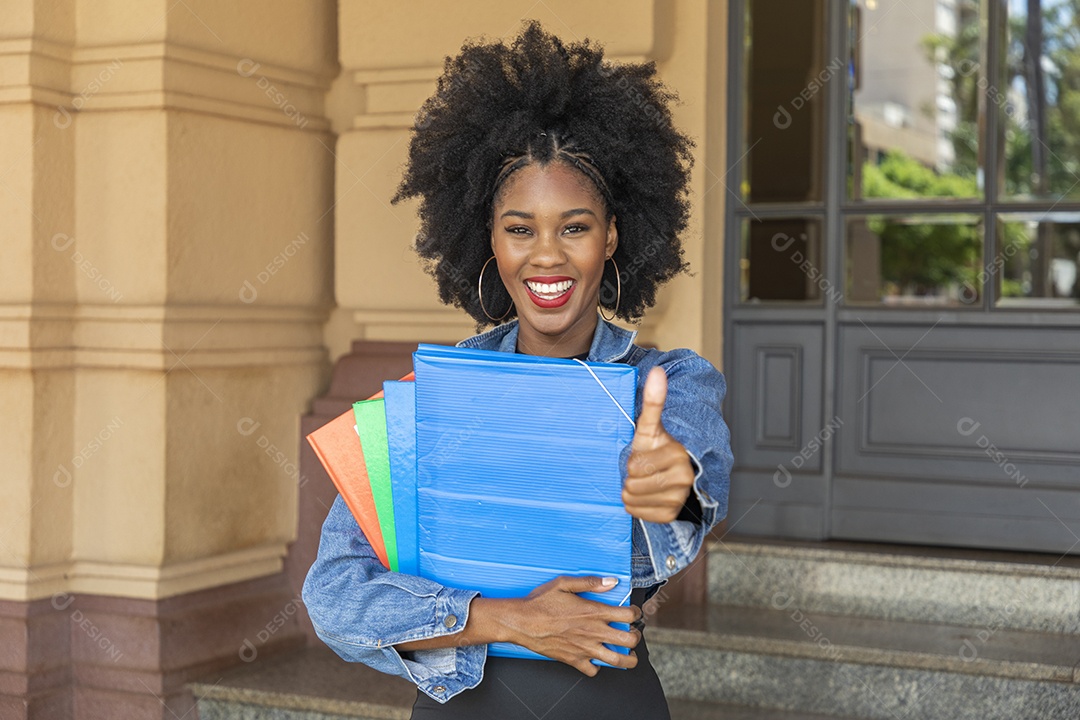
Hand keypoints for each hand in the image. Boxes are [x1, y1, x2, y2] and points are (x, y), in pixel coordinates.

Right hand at [501, 575, 641, 675]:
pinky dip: (598, 667)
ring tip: (628, 654)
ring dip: (628, 659)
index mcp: (593, 612)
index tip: (633, 612)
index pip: (628, 615)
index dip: (636, 613)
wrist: (521, 622)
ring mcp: (585, 648)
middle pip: (629, 640)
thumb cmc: (540, 603)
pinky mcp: (574, 660)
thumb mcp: (563, 584)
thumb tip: (611, 581)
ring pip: (617, 661)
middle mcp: (593, 632)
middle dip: (637, 636)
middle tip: (633, 633)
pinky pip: (593, 671)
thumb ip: (590, 582)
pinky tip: (596, 658)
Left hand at [624, 366, 694, 523]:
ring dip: (632, 492)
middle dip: (630, 478)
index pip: (634, 466)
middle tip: (640, 470)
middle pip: (632, 486)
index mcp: (677, 454)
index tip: (641, 456)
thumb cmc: (657, 447)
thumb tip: (657, 372)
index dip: (630, 461)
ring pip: (633, 501)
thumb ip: (653, 401)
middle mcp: (683, 478)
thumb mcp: (650, 426)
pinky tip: (647, 495)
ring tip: (643, 482)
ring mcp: (679, 499)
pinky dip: (638, 507)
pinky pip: (639, 514)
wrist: (672, 472)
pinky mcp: (672, 515)